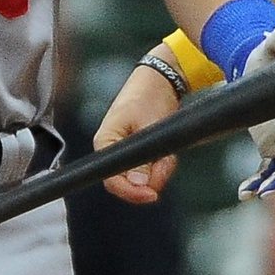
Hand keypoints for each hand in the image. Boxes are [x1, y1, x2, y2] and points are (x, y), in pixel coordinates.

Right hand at [97, 62, 184, 203]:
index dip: (131, 192)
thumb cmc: (150, 96)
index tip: (153, 195)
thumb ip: (145, 158)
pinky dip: (163, 165)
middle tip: (168, 163)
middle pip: (128, 182)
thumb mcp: (150, 128)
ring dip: (160, 170)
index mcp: (106, 142)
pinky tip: (169, 153)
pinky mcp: (138, 151)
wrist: (161, 80)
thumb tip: (139, 183)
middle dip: (152, 179)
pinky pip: (150, 169)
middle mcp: (112, 150)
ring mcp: (125, 151)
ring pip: (142, 178)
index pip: (111, 179)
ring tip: (169, 153)